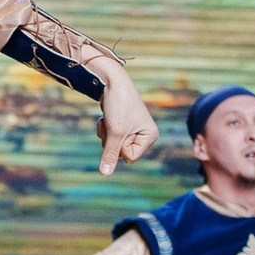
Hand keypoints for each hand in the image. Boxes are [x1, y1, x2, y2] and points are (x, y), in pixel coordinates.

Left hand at [95, 60, 157, 176]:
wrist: (111, 81)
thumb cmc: (118, 105)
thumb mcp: (115, 132)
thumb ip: (110, 154)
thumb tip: (105, 173)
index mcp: (150, 136)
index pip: (130, 156)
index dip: (118, 146)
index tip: (119, 131)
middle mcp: (144, 134)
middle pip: (120, 152)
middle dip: (110, 140)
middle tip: (111, 124)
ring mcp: (132, 129)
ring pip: (113, 144)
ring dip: (105, 134)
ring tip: (109, 119)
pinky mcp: (121, 123)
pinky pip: (109, 136)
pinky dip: (104, 128)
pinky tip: (105, 116)